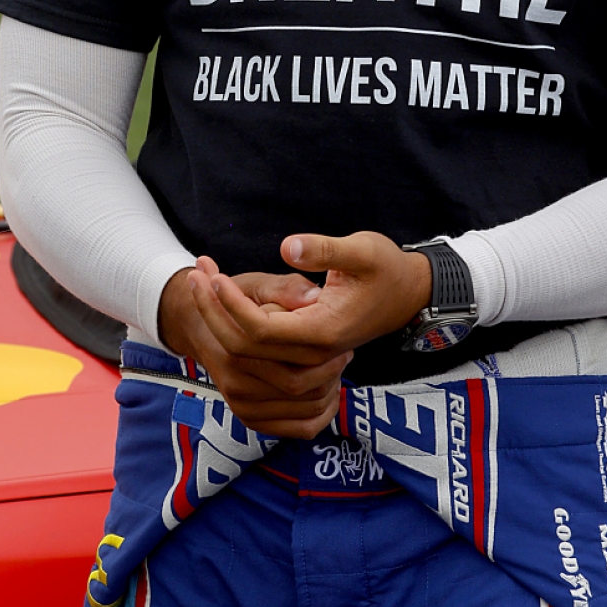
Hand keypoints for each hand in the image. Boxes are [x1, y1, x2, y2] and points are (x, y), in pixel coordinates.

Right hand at [158, 259, 352, 439]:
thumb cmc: (237, 300)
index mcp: (236, 350)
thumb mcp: (258, 284)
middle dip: (330, 371)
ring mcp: (242, 405)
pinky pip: (300, 430)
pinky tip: (329, 391)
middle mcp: (236, 383)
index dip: (325, 351)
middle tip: (345, 351)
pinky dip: (321, 414)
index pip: (292, 362)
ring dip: (329, 390)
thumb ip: (286, 289)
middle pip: (299, 387)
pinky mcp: (250, 419)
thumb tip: (315, 296)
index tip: (340, 337)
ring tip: (337, 366)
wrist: (201, 327)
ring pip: (304, 410)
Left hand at [189, 231, 432, 367]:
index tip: (213, 273)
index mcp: (323, 331)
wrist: (409, 294)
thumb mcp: (362, 249)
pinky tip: (224, 299)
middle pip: (245, 347)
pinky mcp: (304, 354)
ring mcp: (309, 359)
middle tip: (196, 272)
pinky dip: (234, 329)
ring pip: (248, 355)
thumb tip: (288, 246)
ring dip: (218, 319)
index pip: (260, 330)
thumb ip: (325, 250)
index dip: (231, 304)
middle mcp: (313, 353)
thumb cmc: (387, 268)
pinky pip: (260, 354)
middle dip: (214, 310)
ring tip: (203, 280)